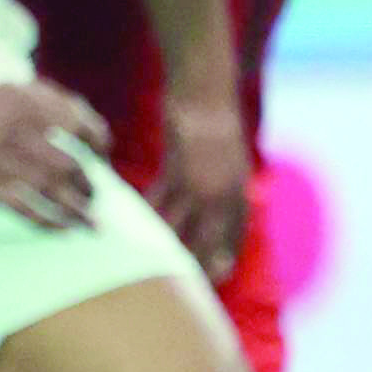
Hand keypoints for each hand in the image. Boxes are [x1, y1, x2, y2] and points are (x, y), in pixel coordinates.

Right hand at [0, 76, 110, 232]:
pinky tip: (63, 230)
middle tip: (95, 197)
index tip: (103, 153)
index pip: (77, 124)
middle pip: (65, 164)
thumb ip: (64, 106)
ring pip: (47, 190)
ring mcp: (0, 160)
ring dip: (74, 209)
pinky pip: (20, 206)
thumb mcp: (28, 91)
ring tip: (92, 224)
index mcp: (32, 106)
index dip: (97, 140)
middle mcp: (17, 133)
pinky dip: (45, 220)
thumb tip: (102, 142)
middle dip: (86, 184)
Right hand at [153, 84, 251, 270]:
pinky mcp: (176, 172)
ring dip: (161, 243)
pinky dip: (145, 213)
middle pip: (206, 240)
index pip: (234, 234)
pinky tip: (132, 222)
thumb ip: (225, 183)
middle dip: (192, 262)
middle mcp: (223, 192)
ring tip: (145, 259)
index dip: (225, 257)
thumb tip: (216, 203)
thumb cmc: (215, 119)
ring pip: (177, 227)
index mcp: (239, 189)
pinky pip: (157, 203)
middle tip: (177, 280)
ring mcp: (199, 184)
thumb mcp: (229, 155)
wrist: (205, 91)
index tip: (216, 276)